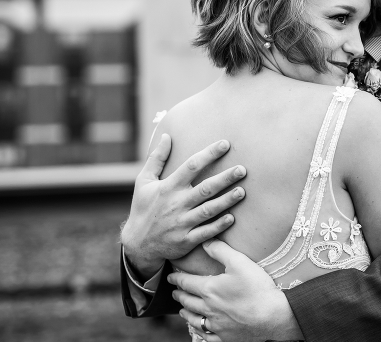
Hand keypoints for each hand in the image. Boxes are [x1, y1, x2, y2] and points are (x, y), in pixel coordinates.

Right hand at [120, 135, 246, 277]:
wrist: (138, 244)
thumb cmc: (143, 208)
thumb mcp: (144, 181)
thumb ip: (156, 158)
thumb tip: (166, 135)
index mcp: (168, 187)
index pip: (191, 166)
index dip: (209, 154)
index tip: (225, 144)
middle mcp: (176, 204)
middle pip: (205, 188)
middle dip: (225, 178)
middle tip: (242, 169)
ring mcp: (182, 223)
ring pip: (208, 210)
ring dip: (226, 201)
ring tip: (242, 191)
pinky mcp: (186, 240)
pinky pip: (205, 232)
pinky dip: (219, 226)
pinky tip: (232, 218)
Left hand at [169, 239, 302, 341]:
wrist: (273, 317)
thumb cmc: (257, 289)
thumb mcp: (240, 262)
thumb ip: (221, 250)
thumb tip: (206, 242)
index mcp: (210, 289)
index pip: (186, 283)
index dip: (177, 279)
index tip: (171, 277)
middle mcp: (208, 309)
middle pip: (187, 301)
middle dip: (179, 295)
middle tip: (175, 291)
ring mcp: (216, 325)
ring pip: (194, 319)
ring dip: (186, 313)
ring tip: (183, 309)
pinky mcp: (225, 337)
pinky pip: (206, 335)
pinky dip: (198, 330)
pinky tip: (199, 328)